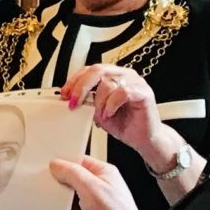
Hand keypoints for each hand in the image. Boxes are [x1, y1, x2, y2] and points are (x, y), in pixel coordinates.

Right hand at [50, 155, 147, 209]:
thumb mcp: (90, 187)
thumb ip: (71, 172)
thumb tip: (57, 164)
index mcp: (104, 171)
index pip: (77, 161)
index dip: (64, 167)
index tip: (54, 174)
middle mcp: (101, 184)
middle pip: (72, 180)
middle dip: (66, 192)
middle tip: (69, 197)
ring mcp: (96, 199)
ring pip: (71, 197)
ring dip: (69, 207)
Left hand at [63, 63, 182, 171]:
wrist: (144, 138)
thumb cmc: (124, 124)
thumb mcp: (98, 112)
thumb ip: (88, 102)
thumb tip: (71, 98)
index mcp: (112, 76)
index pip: (89, 70)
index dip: (74, 80)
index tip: (64, 94)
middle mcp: (124, 75)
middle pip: (97, 70)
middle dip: (81, 86)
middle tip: (74, 102)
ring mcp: (136, 82)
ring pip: (108, 82)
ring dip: (99, 101)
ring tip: (100, 115)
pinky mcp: (144, 92)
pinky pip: (122, 92)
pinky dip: (111, 104)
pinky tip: (109, 114)